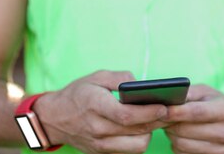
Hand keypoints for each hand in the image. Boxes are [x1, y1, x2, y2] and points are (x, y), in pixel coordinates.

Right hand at [35, 70, 167, 153]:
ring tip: (155, 120)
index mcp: (95, 106)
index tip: (164, 106)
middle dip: (157, 122)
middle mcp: (98, 129)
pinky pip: (129, 151)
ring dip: (149, 133)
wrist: (53, 118)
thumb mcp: (96, 77)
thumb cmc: (77, 94)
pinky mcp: (102, 152)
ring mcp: (100, 144)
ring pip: (136, 146)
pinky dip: (139, 141)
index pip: (127, 115)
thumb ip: (119, 77)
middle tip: (169, 112)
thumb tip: (140, 83)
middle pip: (136, 131)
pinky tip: (143, 128)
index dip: (149, 112)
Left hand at [162, 85, 223, 153]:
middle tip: (162, 116)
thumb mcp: (208, 92)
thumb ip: (188, 93)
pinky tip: (181, 135)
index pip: (195, 112)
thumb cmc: (220, 104)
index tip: (161, 109)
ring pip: (181, 145)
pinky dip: (177, 145)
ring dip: (171, 135)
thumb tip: (166, 98)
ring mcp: (221, 150)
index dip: (175, 112)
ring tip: (172, 125)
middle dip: (168, 123)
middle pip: (185, 131)